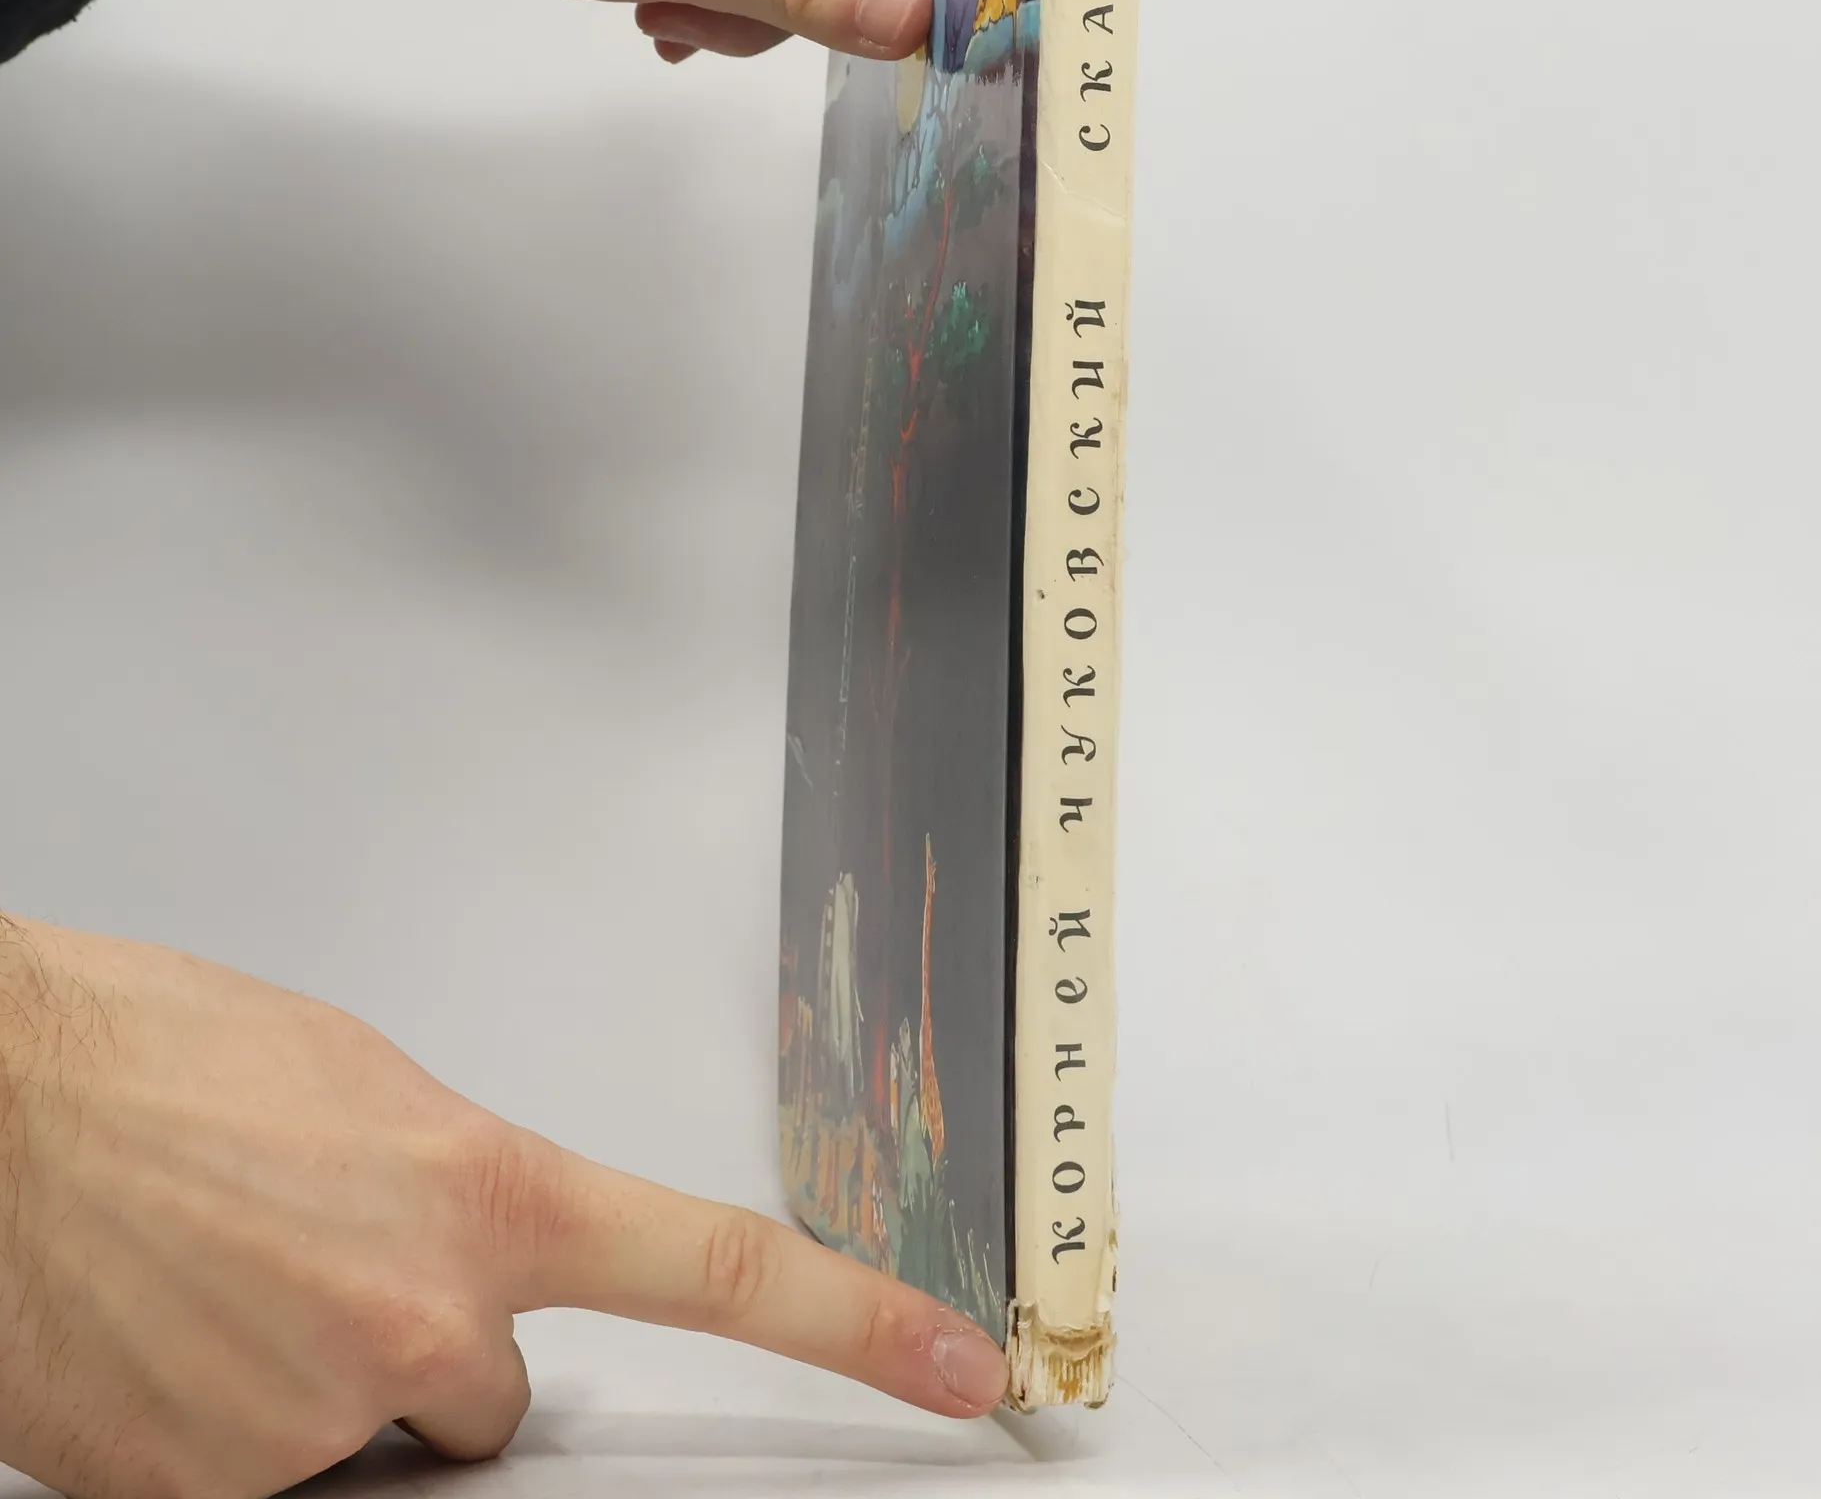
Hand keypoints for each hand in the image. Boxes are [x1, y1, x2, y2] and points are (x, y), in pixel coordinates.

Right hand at [0, 916, 1008, 1498]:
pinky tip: (168, 1342)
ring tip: (220, 1283)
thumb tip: (473, 1254)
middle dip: (432, 1353)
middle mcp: (420, 1326)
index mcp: (484, 1195)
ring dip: (315, 1385)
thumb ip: (454, 1188)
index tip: (962, 1368)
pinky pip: (261, 1478)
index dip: (862, 1325)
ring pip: (367, 1438)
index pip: (719, 1268)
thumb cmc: (160, 1060)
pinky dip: (227, 1427)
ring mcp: (313, 1427)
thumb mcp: (361, 1089)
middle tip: (316, 1261)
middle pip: (489, 1396)